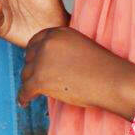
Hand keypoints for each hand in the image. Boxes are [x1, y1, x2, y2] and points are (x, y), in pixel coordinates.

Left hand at [17, 26, 134, 119]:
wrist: (110, 80)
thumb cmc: (101, 66)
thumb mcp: (79, 44)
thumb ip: (62, 46)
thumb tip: (48, 59)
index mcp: (56, 33)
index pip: (35, 41)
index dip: (34, 53)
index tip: (34, 61)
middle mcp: (46, 44)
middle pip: (29, 57)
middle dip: (31, 67)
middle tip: (33, 77)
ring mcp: (42, 62)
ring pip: (26, 74)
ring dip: (28, 82)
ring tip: (31, 91)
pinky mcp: (40, 80)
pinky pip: (25, 90)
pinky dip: (23, 97)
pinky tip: (24, 102)